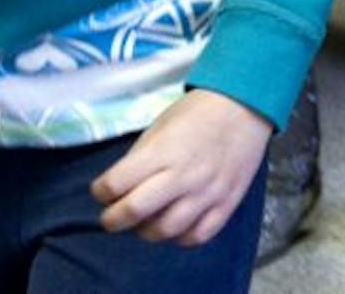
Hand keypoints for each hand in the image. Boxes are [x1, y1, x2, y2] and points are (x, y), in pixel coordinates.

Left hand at [93, 88, 270, 243]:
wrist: (244, 106)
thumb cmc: (197, 112)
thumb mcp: (159, 127)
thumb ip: (140, 159)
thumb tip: (121, 188)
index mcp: (162, 152)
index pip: (115, 184)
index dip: (100, 191)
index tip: (101, 191)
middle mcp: (183, 176)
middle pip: (135, 212)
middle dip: (113, 220)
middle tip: (111, 217)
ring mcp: (207, 193)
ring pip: (165, 231)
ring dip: (146, 231)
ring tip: (145, 221)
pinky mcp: (226, 204)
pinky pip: (197, 236)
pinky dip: (180, 237)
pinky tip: (174, 226)